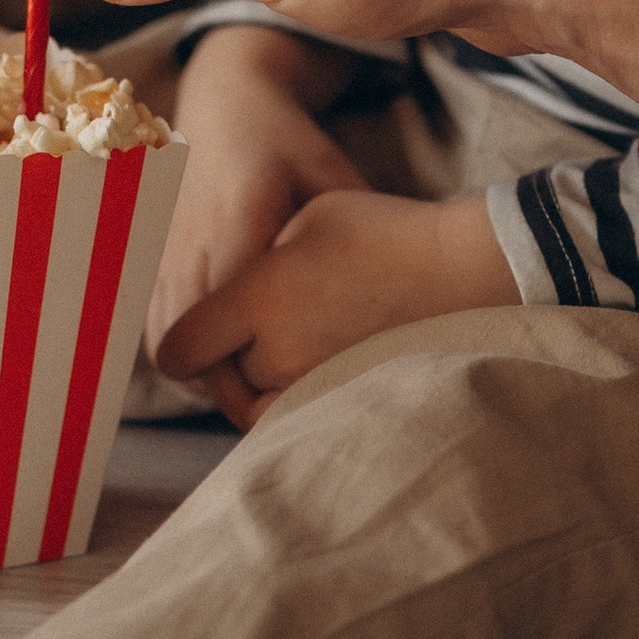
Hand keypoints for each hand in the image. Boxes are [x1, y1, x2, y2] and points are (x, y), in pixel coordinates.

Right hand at [147, 26, 370, 415]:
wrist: (223, 107)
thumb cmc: (286, 145)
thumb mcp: (330, 175)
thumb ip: (352, 232)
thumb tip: (384, 298)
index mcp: (238, 217)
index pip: (230, 312)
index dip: (254, 365)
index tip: (289, 393)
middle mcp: (190, 240)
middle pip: (190, 343)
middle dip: (228, 385)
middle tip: (273, 408)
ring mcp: (160, 254)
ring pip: (164, 346)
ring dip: (204, 376)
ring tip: (252, 390)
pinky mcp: (146, 264)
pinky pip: (153, 331)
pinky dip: (184, 357)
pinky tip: (225, 361)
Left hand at [154, 186, 514, 426]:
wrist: (459, 269)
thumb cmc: (382, 230)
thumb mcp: (306, 218)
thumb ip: (253, 260)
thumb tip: (223, 291)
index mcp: (259, 297)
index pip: (181, 346)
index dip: (179, 345)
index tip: (190, 337)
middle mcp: (279, 350)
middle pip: (219, 375)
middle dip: (225, 356)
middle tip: (245, 328)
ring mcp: (313, 382)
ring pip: (252, 403)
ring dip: (254, 382)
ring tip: (278, 346)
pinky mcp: (343, 399)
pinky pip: (290, 419)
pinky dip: (284, 404)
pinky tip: (299, 371)